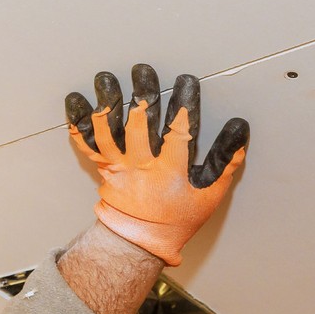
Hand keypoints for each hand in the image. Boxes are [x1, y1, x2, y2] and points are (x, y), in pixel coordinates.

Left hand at [64, 64, 249, 266]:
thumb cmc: (178, 218)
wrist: (139, 242)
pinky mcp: (103, 169)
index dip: (183, 105)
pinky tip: (75, 99)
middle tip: (144, 70)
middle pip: (139, 126)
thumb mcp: (209, 196)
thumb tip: (239, 130)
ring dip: (107, 102)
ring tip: (107, 77)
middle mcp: (141, 167)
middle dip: (142, 95)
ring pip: (108, 131)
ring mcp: (118, 167)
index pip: (178, 133)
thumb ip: (224, 163)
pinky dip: (78, 122)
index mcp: (169, 173)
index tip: (187, 80)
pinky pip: (86, 144)